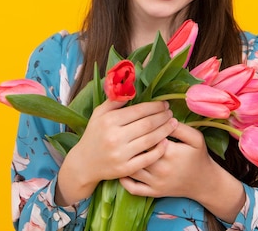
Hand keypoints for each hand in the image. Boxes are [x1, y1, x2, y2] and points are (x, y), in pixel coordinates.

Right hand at [55, 99, 177, 204]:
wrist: (84, 163)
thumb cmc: (94, 134)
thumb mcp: (99, 113)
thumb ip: (115, 101)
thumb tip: (131, 88)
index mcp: (109, 121)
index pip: (139, 110)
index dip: (155, 106)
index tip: (164, 104)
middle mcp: (115, 137)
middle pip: (147, 124)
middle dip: (163, 117)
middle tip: (170, 113)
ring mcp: (120, 154)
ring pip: (150, 140)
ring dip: (165, 130)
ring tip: (173, 124)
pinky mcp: (125, 169)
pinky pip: (147, 158)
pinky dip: (159, 150)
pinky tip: (166, 142)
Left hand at [119, 122, 213, 198]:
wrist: (204, 183)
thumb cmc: (198, 157)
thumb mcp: (195, 138)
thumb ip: (180, 128)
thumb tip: (162, 117)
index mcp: (169, 152)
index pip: (147, 136)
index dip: (141, 128)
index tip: (138, 121)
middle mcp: (160, 169)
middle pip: (137, 151)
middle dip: (130, 141)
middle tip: (126, 132)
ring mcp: (155, 182)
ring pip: (131, 169)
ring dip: (125, 158)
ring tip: (121, 147)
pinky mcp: (153, 192)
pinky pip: (133, 188)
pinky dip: (124, 180)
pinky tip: (123, 168)